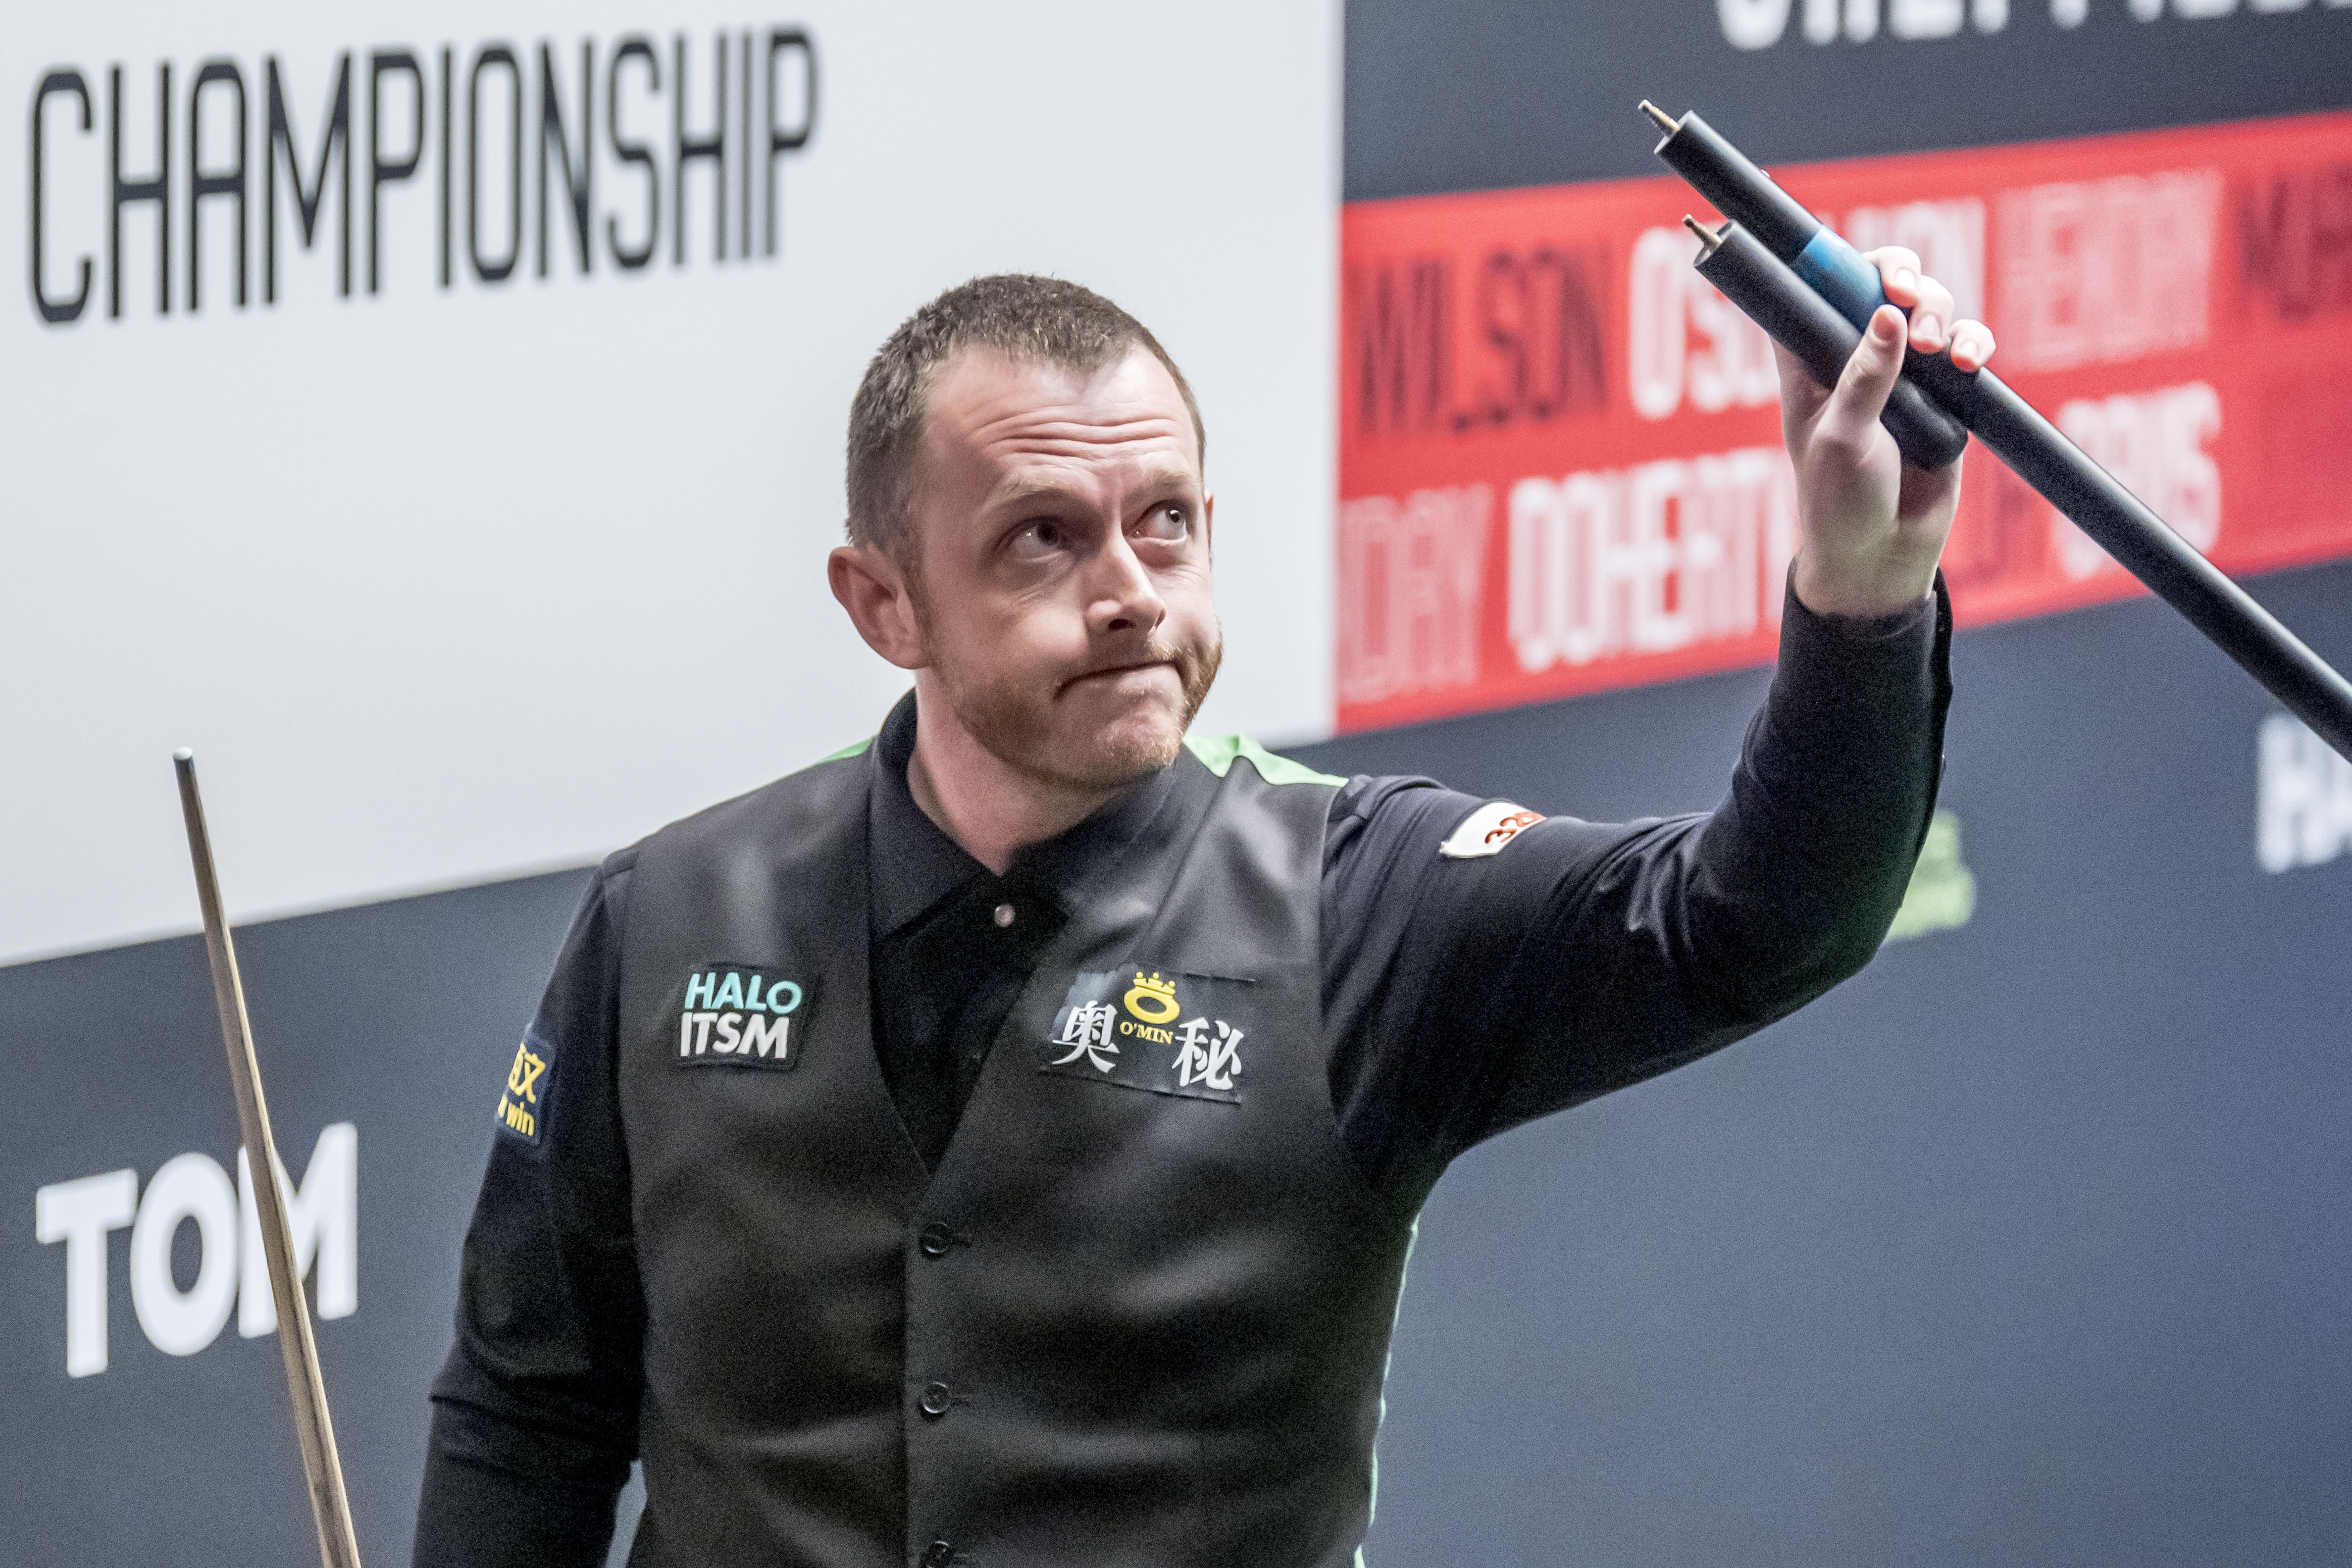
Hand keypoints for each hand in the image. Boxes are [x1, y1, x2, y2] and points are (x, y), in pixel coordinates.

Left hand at [1778, 246, 1996, 618]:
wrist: (1880, 557)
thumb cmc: (1841, 502)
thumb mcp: (1844, 439)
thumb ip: (1865, 378)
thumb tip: (1886, 315)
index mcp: (1808, 361)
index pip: (1813, 289)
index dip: (1836, 262)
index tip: (1862, 264)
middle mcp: (1854, 357)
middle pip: (1880, 284)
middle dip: (1903, 276)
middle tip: (1907, 294)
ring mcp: (1902, 373)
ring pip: (1930, 309)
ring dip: (1940, 311)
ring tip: (1938, 349)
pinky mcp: (1943, 395)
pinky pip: (1965, 348)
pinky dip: (1972, 344)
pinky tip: (1968, 363)